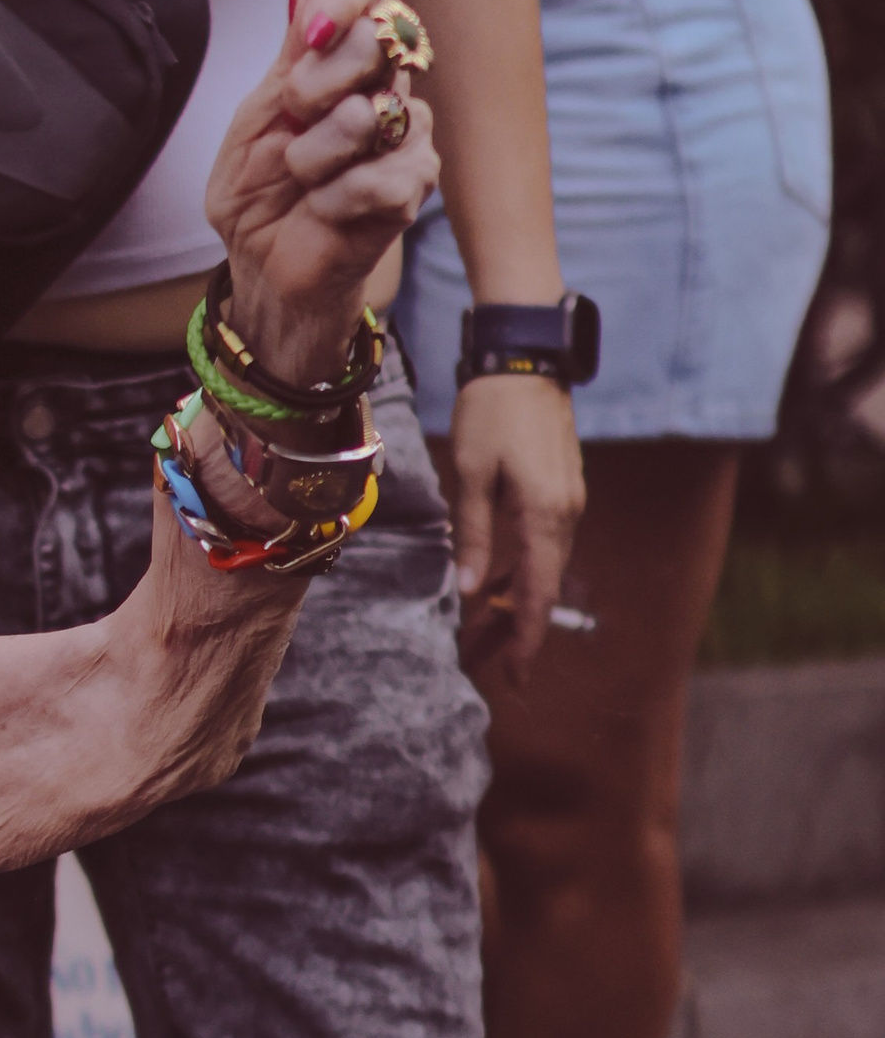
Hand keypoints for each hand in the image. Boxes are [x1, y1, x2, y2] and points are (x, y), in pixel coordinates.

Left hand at [204, 0, 440, 386]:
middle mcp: (384, 85)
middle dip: (314, 84)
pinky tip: (324, 209)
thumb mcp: (254, 118)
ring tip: (303, 177)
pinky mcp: (414, 184)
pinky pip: (377, 176)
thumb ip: (288, 58)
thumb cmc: (259, 191)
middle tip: (293, 121)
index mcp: (343, 59)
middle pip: (376, 39)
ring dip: (314, 155)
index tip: (309, 36)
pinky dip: (333, 198)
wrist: (263, 263)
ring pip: (368, 115)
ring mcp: (407, 132)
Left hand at [443, 370, 584, 685]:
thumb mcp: (471, 474)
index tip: (517, 677)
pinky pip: (545, 543)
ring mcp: (568, 500)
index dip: (526, 638)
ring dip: (521, 600)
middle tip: (498, 666)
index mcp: (544, 514)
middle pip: (545, 586)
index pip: (537, 592)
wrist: (524, 360)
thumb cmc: (491, 413)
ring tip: (491, 634)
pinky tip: (500, 583)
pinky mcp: (560, 489)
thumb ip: (472, 534)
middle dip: (521, 629)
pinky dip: (525, 570)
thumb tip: (470, 589)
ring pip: (546, 566)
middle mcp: (565, 513)